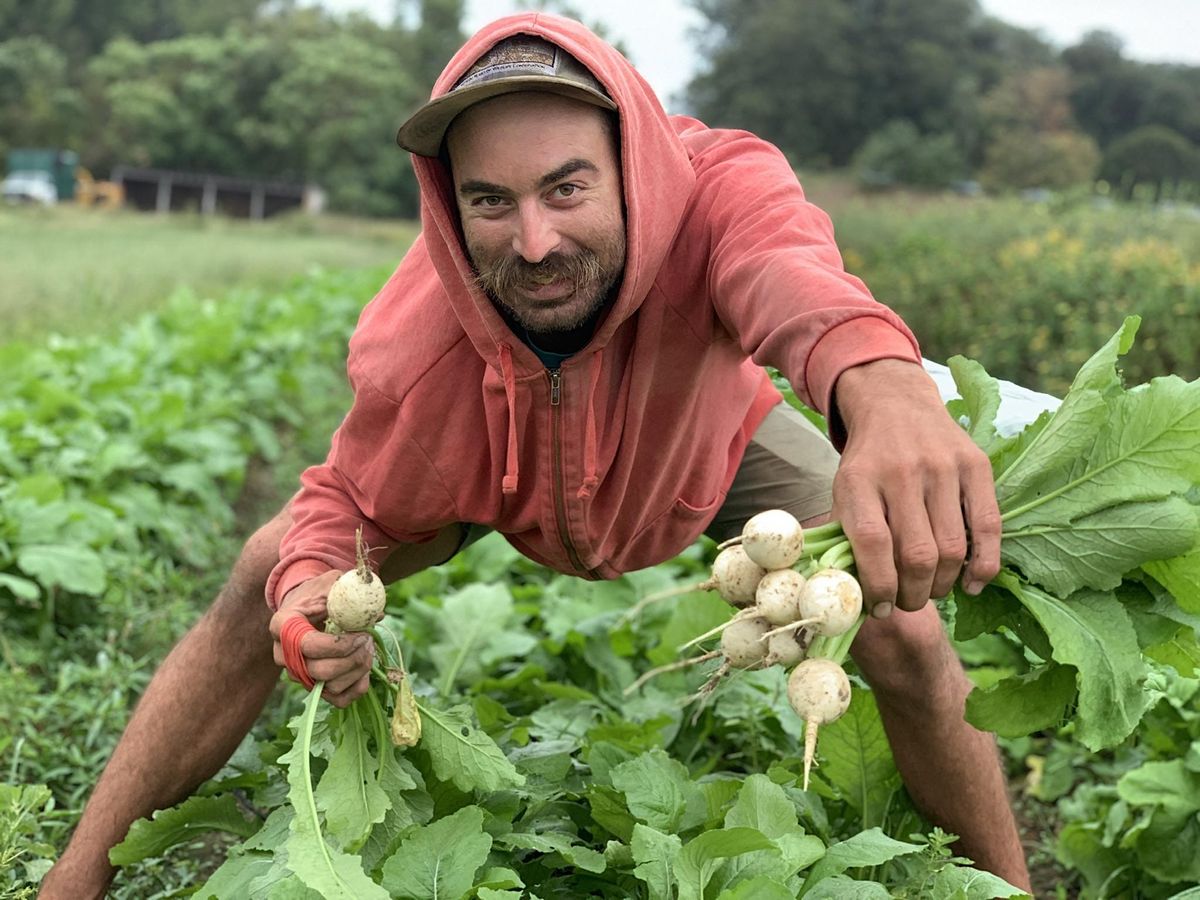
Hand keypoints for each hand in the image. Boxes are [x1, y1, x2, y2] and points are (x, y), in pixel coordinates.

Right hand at [269, 570, 374, 706]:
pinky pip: (339, 700)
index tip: (362, 633)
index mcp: (282, 626)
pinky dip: (358, 686)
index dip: (340, 645)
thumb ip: (349, 592)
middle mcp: (284, 656)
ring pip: (331, 687)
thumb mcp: (330, 583)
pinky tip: (365, 668)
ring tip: (368, 649)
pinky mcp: (314, 688)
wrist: (306, 609)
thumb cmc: (318, 594)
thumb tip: (377, 614)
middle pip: (321, 671)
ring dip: (358, 670)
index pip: (309, 645)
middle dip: (353, 658)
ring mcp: (298, 675)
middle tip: (368, 640)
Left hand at [830, 359, 1000, 615]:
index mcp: (860, 480)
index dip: (879, 586)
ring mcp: (943, 467)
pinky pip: (988, 527)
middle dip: (912, 594)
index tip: (880, 608)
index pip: (873, 544)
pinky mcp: (976, 466)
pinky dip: (983, 566)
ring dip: (943, 585)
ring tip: (932, 591)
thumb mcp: (844, 491)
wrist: (896, 405)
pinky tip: (970, 585)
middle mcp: (903, 472)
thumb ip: (848, 536)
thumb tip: (854, 595)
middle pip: (916, 554)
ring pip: (951, 548)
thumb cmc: (867, 463)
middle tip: (907, 603)